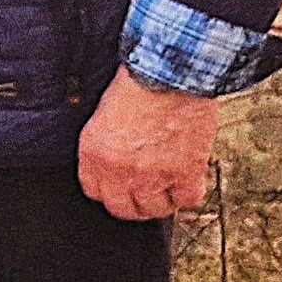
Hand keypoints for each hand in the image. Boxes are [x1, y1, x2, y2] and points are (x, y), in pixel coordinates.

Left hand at [79, 69, 220, 219]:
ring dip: (161, 201)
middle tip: (144, 192)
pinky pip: (187, 200)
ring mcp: (153, 175)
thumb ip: (107, 140)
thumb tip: (118, 155)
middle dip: (133, 203)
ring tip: (167, 187)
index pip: (94, 191)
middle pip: (123, 208)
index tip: (119, 186)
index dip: (110, 189)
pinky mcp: (185, 172)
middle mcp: (120, 170)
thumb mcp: (105, 113)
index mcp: (94, 154)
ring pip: (155, 209)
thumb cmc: (139, 81)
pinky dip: (188, 193)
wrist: (170, 72)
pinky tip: (187, 182)